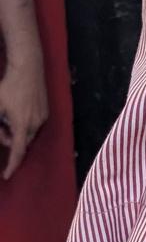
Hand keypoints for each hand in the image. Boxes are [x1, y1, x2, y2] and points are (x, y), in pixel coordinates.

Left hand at [0, 46, 49, 179]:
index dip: (12, 165)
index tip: (6, 175)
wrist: (28, 66)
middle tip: (0, 127)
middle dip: (9, 141)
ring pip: (28, 133)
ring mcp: (42, 116)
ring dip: (16, 132)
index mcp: (22, 124)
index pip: (17, 151)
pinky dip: (24, 124)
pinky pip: (34, 124)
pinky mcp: (45, 110)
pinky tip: (17, 110)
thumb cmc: (8, 85)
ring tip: (7, 116)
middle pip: (21, 142)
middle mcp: (36, 123)